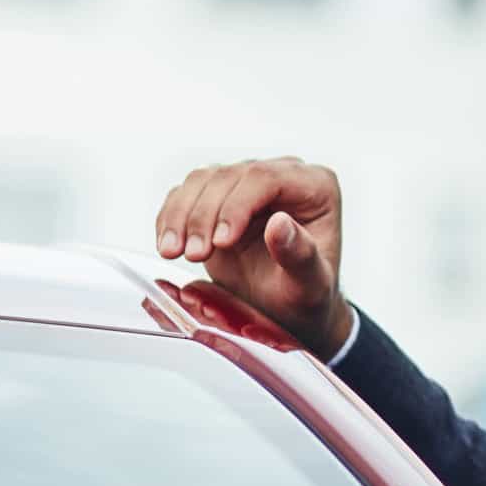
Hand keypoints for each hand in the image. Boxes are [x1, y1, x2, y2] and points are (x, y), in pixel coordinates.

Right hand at [155, 156, 350, 357]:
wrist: (288, 310)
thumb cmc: (306, 296)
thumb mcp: (310, 285)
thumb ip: (300, 255)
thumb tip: (279, 224)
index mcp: (316, 187)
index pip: (267, 178)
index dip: (237, 205)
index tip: (221, 242)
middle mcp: (284, 176)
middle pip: (230, 176)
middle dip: (204, 215)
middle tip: (195, 255)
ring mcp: (250, 185)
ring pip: (203, 180)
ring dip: (181, 216)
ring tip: (174, 252)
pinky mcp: (221, 198)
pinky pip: (187, 193)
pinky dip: (171, 217)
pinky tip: (169, 244)